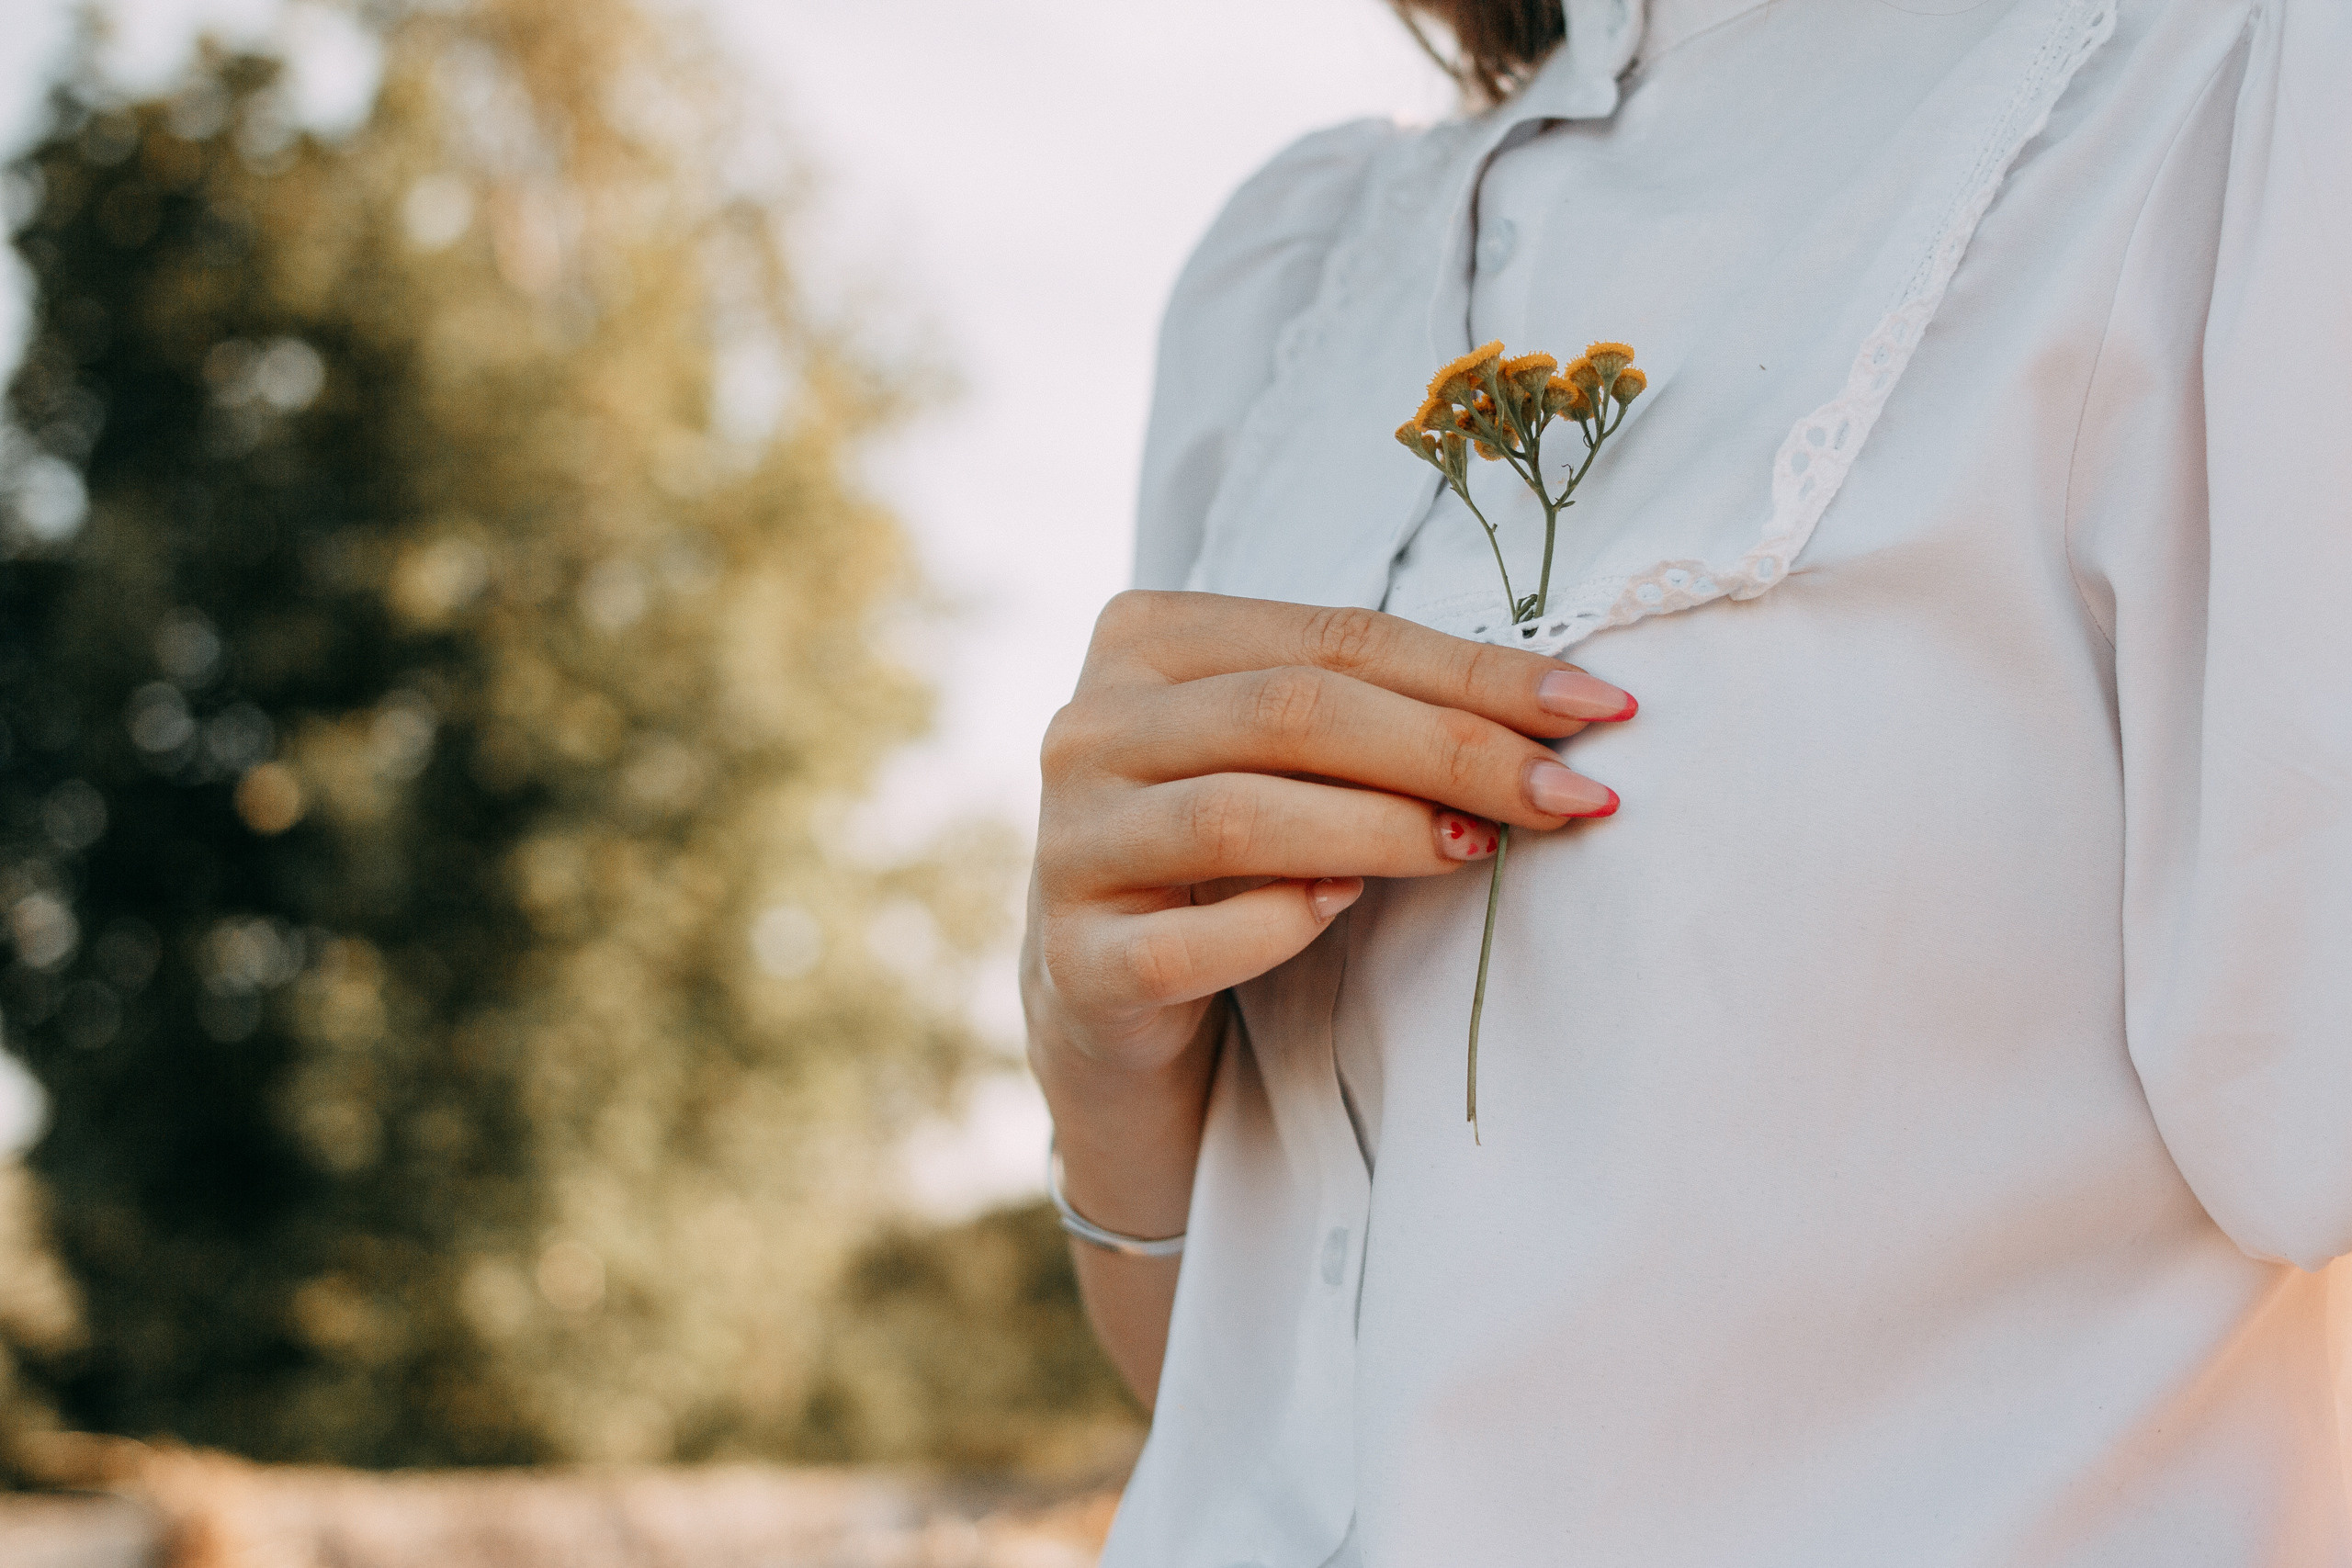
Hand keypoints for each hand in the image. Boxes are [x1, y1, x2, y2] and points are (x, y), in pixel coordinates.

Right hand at [1024, 589, 1634, 1077]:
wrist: (1111, 999)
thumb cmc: (1231, 855)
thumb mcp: (1290, 759)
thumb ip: (1376, 715)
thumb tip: (1558, 719)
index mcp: (1145, 639)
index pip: (1336, 638)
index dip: (1475, 672)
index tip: (1600, 711)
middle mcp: (1087, 727)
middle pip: (1292, 714)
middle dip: (1453, 751)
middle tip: (1569, 796)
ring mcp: (1068, 844)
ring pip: (1239, 819)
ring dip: (1383, 831)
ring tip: (1479, 852)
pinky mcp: (1073, 959)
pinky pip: (1185, 942)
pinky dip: (1278, 925)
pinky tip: (1340, 912)